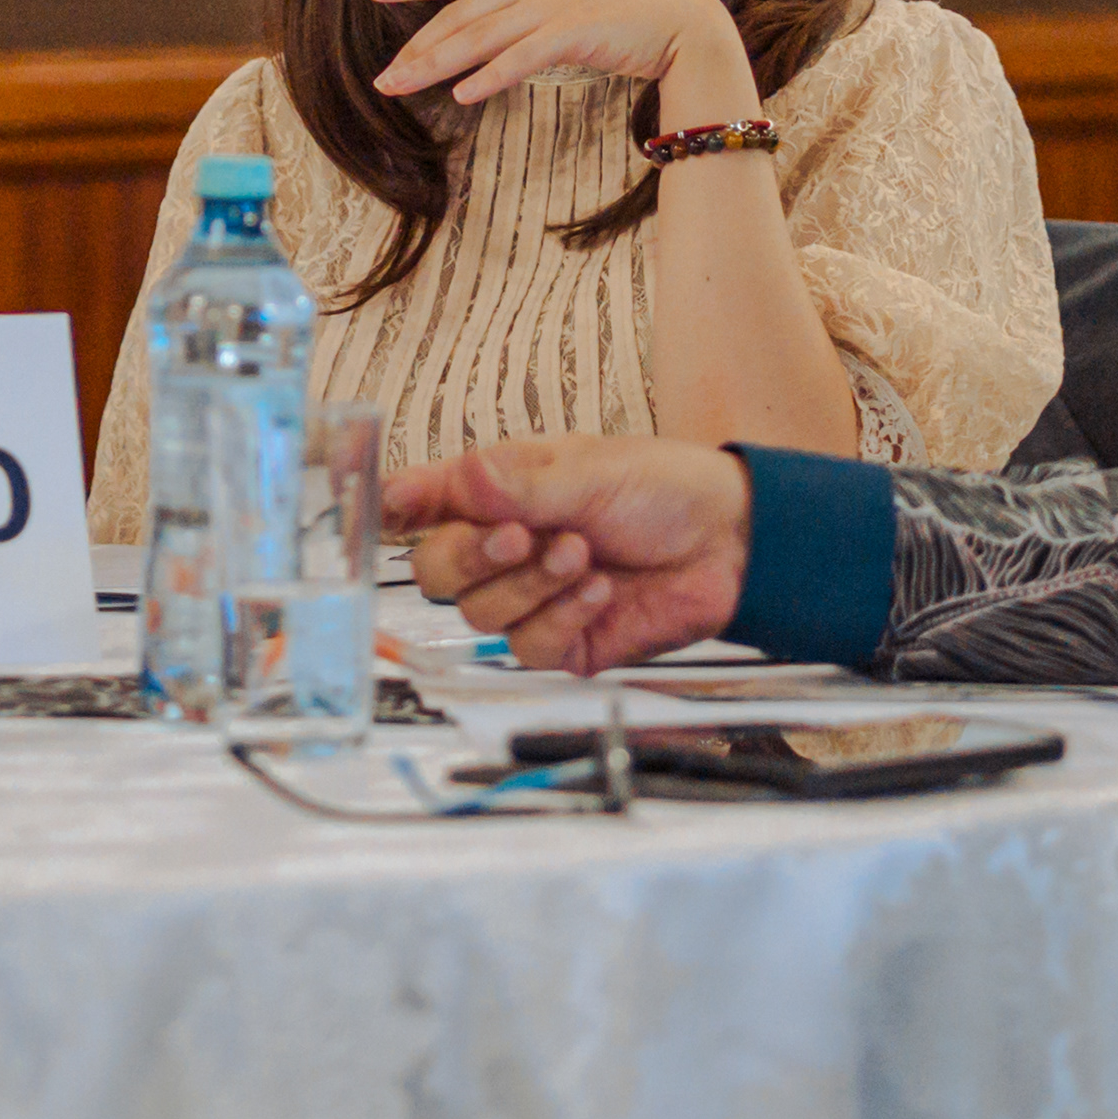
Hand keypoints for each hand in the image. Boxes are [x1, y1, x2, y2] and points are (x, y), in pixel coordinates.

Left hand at [363, 0, 746, 111]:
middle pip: (460, 14)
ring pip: (479, 37)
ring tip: (400, 88)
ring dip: (435, 65)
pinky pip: (520, 58)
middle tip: (382, 78)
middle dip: (415, 47)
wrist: (683, 20)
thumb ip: (531, 3)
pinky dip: (489, 77)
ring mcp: (553, 2)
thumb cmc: (627, 13)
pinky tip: (463, 96)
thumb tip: (493, 25)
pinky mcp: (573, 31)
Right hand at [388, 438, 753, 674]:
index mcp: (498, 494)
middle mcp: (504, 549)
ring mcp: (530, 599)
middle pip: (435, 571)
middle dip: (472, 555)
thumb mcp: (591, 471)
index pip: (424, 502)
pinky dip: (562, 616)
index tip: (389, 508)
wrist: (729, 541)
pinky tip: (599, 590)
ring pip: (480, 613)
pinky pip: (528, 647)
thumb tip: (463, 477)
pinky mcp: (562, 642)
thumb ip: (522, 485)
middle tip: (520, 534)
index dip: (395, 506)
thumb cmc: (663, 488)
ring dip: (531, 583)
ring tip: (582, 552)